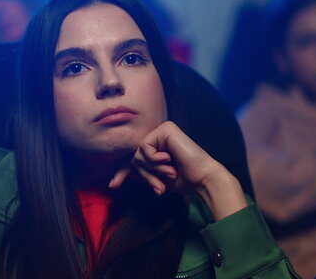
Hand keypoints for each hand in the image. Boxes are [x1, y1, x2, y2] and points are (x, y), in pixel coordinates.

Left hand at [109, 121, 246, 219]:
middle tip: (160, 187)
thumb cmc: (184, 180)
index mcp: (157, 147)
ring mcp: (161, 131)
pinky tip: (168, 160)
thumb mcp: (156, 178)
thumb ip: (141, 173)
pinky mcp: (165, 128)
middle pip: (134, 158)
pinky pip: (145, 147)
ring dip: (152, 169)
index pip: (133, 158)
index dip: (122, 172)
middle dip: (145, 175)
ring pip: (138, 154)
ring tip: (169, 173)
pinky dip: (154, 159)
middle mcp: (158, 136)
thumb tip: (120, 175)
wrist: (202, 179)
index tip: (113, 186)